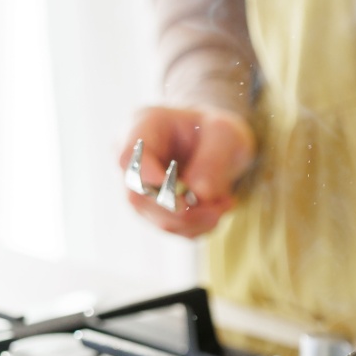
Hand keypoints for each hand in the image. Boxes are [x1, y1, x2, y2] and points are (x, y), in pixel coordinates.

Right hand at [119, 106, 255, 237]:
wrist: (217, 142)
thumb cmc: (217, 131)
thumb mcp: (225, 134)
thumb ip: (213, 160)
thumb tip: (198, 195)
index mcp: (145, 126)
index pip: (129, 157)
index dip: (148, 179)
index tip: (181, 197)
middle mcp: (133, 159)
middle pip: (140, 196)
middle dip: (185, 209)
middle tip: (220, 205)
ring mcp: (140, 188)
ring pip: (159, 219)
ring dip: (199, 219)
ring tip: (224, 203)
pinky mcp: (154, 211)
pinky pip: (175, 229)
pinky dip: (201, 225)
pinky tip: (217, 207)